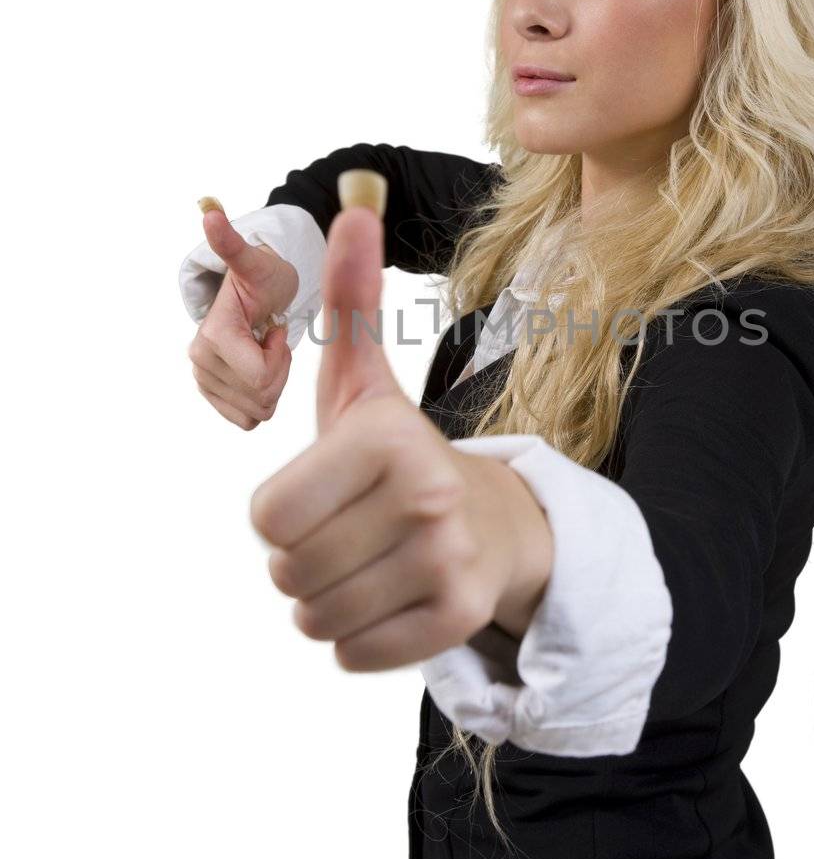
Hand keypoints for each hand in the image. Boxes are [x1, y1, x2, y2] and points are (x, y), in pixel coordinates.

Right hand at [187, 200, 299, 429]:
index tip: (275, 328)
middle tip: (270, 336)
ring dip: (272, 382)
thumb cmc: (263, 275)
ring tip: (264, 348)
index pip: (260, 379)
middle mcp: (200, 362)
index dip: (279, 357)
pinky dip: (261, 398)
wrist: (256, 290)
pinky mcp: (213, 396)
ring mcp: (204, 381)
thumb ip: (232, 243)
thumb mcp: (256, 261)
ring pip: (257, 411)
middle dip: (278, 370)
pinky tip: (259, 368)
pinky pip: (247, 419)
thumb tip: (209, 212)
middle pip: (261, 397)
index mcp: (212, 337)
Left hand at [248, 186, 552, 671]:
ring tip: (367, 566)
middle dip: (300, 561)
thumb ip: (350, 301)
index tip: (324, 495)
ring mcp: (448, 560)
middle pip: (286, 572)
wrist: (501, 523)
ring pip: (315, 619)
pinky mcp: (458, 617)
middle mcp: (424, 496)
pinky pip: (353, 655)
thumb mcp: (366, 385)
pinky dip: (356, 639)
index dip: (279, 514)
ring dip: (324, 602)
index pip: (266, 518)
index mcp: (387, 436)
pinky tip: (389, 600)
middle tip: (347, 534)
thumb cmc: (403, 457)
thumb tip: (351, 203)